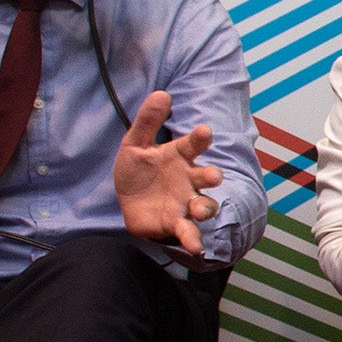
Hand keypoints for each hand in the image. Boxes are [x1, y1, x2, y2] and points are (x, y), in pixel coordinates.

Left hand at [113, 91, 222, 255]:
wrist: (128, 203)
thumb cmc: (138, 171)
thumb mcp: (135, 144)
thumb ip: (147, 121)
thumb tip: (161, 93)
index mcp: (179, 157)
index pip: (193, 144)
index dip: (200, 138)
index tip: (204, 131)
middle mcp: (188, 180)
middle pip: (205, 177)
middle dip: (211, 176)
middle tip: (213, 176)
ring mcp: (185, 202)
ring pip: (204, 205)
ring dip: (206, 207)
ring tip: (200, 210)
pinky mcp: (176, 223)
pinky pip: (189, 232)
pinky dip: (194, 240)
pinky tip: (196, 248)